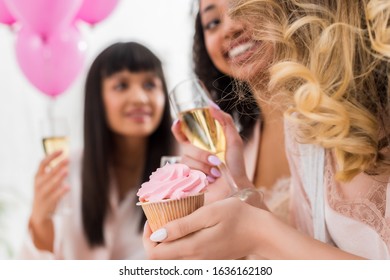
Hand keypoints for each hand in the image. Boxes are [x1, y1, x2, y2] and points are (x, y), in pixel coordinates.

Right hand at [29, 151, 68, 251]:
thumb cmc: (45, 193)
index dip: (52, 156)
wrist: (39, 213)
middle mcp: (38, 184)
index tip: (62, 150)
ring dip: (59, 177)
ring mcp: (42, 194)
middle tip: (68, 159)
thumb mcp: (45, 181)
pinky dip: (61, 191)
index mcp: (38, 176)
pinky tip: (68, 187)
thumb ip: (52, 172)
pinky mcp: (48, 203)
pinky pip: (55, 196)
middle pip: (49, 172)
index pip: (43, 163)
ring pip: (51, 184)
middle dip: (58, 165)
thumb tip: (66, 161)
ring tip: (67, 171)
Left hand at [143, 197, 264, 258]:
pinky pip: (183, 258)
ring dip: (165, 242)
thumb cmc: (238, 217)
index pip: (154, 254)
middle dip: (154, 239)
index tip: (152, 219)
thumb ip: (182, 225)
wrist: (261, 233)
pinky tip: (186, 228)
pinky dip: (177, 244)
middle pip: (160, 259)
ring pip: (171, 259)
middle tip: (161, 218)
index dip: (147, 237)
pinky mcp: (207, 261)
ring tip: (173, 220)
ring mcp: (201, 263)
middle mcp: (194, 261)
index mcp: (192, 248)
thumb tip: (156, 234)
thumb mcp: (209, 213)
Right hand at [171, 106, 252, 199]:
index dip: (177, 127)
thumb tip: (211, 106)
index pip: (182, 133)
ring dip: (203, 166)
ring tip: (216, 172)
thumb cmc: (236, 165)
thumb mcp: (234, 139)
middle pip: (185, 147)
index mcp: (201, 144)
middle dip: (201, 154)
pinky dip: (201, 174)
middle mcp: (192, 154)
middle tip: (216, 160)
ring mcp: (189, 167)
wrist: (236, 186)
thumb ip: (225, 121)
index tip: (178, 122)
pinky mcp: (187, 179)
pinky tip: (211, 179)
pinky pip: (186, 172)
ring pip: (186, 160)